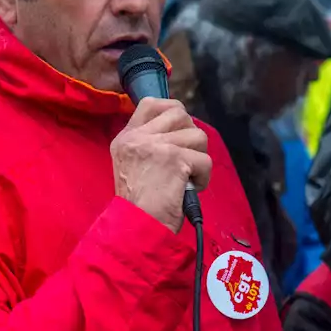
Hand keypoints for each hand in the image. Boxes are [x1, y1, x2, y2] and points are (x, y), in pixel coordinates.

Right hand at [110, 97, 211, 232]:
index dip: (170, 110)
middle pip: (180, 113)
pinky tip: (191, 188)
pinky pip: (205, 160)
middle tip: (186, 158)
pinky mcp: (175, 159)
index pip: (150, 103)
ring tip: (187, 177)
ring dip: (199, 158)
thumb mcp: (131, 166)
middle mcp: (138, 137)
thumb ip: (148, 144)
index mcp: (126, 138)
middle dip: (190, 135)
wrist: (136, 227)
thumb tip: (181, 129)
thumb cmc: (138, 205)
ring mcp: (156, 146)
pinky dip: (203, 177)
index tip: (177, 130)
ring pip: (198, 136)